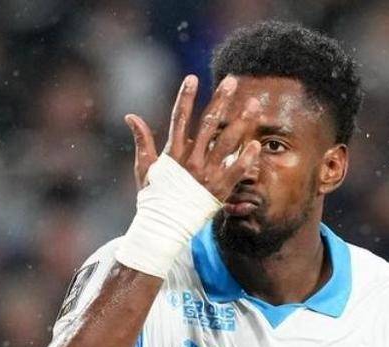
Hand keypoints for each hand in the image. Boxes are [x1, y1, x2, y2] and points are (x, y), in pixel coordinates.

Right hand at [123, 75, 261, 200]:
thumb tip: (130, 116)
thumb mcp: (144, 168)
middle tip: (232, 81)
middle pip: (209, 123)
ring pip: (228, 142)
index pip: (179, 118)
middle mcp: (191, 159)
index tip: (193, 78)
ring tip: (255, 104)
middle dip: (221, 100)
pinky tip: (258, 144)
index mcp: (173, 152)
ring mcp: (207, 174)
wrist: (164, 226)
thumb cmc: (153, 196)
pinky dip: (247, 158)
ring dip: (243, 121)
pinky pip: (236, 171)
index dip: (185, 97)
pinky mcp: (219, 189)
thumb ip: (142, 140)